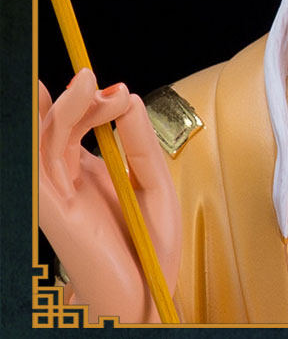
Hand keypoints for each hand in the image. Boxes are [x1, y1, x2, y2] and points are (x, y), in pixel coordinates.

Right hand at [38, 69, 180, 322]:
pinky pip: (44, 166)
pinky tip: (76, 110)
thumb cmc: (149, 245)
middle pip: (54, 126)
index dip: (74, 98)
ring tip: (91, 84)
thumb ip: (139, 140)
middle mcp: (67, 180)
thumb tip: (126, 96)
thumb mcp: (154, 179)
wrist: (148, 295)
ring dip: (68, 107)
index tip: (98, 80)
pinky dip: (56, 133)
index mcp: (88, 171)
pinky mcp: (56, 212)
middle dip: (73, 97)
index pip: (68, 125)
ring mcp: (58, 195)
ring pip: (46, 140)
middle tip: (94, 79)